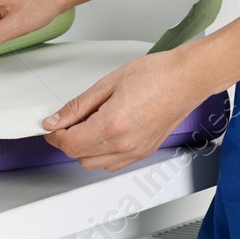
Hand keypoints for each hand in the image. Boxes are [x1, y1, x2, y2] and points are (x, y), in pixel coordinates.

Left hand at [42, 48, 212, 171]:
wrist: (188, 78)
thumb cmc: (157, 74)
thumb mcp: (108, 83)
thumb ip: (78, 105)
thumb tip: (56, 120)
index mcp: (112, 125)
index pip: (69, 143)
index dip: (54, 134)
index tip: (51, 125)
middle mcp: (124, 144)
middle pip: (79, 156)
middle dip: (68, 140)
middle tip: (69, 120)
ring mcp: (136, 152)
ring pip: (94, 164)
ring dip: (84, 149)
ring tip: (90, 123)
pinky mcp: (145, 152)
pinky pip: (113, 164)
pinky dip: (102, 154)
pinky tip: (105, 132)